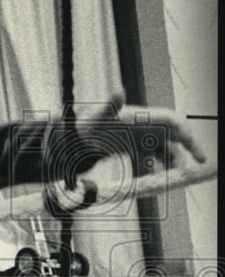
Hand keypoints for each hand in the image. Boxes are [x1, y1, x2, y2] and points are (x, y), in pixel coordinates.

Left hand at [75, 91, 206, 172]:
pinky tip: (140, 185)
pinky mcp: (132, 149)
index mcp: (145, 117)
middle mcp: (146, 127)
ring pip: (160, 156)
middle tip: (178, 178)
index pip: (175, 124)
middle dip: (177, 161)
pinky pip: (145, 164)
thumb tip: (118, 91)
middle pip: (171, 144)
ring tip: (158, 185)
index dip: (190, 139)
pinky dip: (145, 174)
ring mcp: (140, 139)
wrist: (75, 134)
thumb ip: (111, 104)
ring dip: (161, 170)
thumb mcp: (100, 114)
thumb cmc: (89, 121)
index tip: (200, 158)